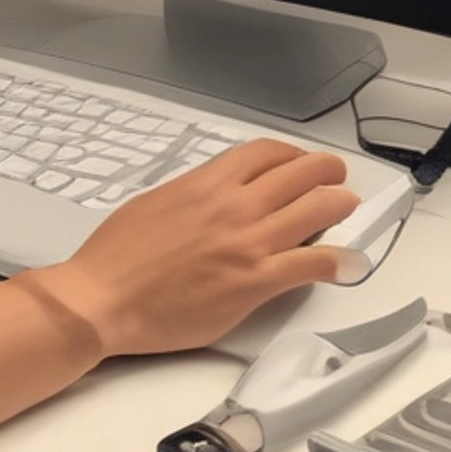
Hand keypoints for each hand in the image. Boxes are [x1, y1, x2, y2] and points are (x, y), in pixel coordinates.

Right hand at [34, 140, 357, 357]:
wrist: (102, 299)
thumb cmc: (116, 257)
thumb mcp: (154, 203)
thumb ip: (194, 196)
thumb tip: (215, 197)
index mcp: (206, 183)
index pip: (266, 152)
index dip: (292, 155)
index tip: (299, 163)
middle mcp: (234, 205)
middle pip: (302, 173)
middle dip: (327, 173)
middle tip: (335, 180)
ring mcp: (249, 243)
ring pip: (319, 209)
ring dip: (341, 206)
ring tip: (346, 210)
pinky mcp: (255, 282)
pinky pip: (314, 263)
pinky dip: (339, 261)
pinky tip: (348, 264)